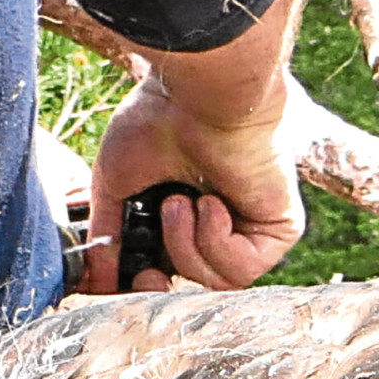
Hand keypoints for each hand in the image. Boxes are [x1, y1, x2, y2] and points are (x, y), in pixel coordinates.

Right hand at [73, 0, 312, 295]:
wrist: (201, 94)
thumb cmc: (159, 119)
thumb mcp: (116, 183)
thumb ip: (108, 234)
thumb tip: (98, 279)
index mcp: (186, 210)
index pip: (170, 268)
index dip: (148, 283)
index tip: (131, 277)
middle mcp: (221, 220)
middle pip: (192, 281)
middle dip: (164, 279)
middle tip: (149, 270)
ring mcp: (253, 225)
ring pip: (217, 280)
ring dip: (186, 246)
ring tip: (179, 201)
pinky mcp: (279, 227)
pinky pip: (242, 268)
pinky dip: (216, 241)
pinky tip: (210, 202)